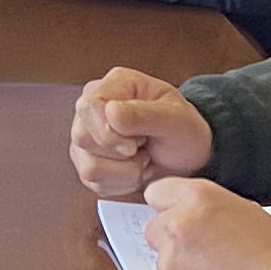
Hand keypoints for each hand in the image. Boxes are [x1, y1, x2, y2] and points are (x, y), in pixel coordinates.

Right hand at [70, 68, 215, 198]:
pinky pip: (92, 183)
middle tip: (144, 148)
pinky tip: (135, 171)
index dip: (107, 131)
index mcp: (116, 85)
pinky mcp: (87, 162)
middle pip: (82, 138)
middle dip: (120, 155)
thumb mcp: (175, 119)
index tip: (136, 144)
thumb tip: (110, 111)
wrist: (187, 158)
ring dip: (124, 172)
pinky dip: (121, 184)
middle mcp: (94, 108)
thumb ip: (143, 114)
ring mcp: (88, 136)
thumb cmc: (184, 131)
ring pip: (87, 166)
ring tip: (142, 159)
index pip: (88, 106)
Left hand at [140, 180, 270, 269]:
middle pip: (154, 232)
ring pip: (163, 268)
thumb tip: (187, 215)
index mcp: (196, 200)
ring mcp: (169, 267)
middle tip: (207, 258)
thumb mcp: (245, 211)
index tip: (180, 220)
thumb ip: (206, 208)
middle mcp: (175, 228)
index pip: (157, 194)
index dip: (171, 209)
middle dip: (173, 244)